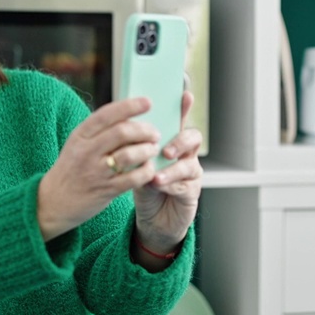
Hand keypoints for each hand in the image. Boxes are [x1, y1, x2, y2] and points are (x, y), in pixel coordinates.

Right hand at [37, 97, 160, 239]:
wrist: (53, 201)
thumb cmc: (71, 168)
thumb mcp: (78, 144)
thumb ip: (99, 131)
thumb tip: (129, 116)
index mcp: (80, 135)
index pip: (107, 114)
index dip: (130, 106)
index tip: (148, 102)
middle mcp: (87, 151)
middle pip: (122, 132)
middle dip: (144, 130)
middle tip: (154, 133)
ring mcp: (96, 172)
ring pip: (129, 155)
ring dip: (147, 149)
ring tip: (153, 149)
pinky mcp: (105, 190)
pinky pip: (133, 178)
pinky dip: (146, 171)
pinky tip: (149, 168)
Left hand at [133, 91, 202, 253]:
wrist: (152, 219)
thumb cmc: (143, 187)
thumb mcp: (136, 163)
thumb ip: (135, 146)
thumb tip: (121, 125)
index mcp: (170, 142)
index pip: (179, 121)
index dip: (184, 108)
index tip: (184, 95)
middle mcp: (185, 155)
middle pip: (193, 138)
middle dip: (180, 140)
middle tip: (166, 149)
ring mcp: (191, 173)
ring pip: (190, 164)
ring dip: (173, 169)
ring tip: (157, 175)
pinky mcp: (192, 192)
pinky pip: (185, 186)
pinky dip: (171, 185)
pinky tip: (159, 186)